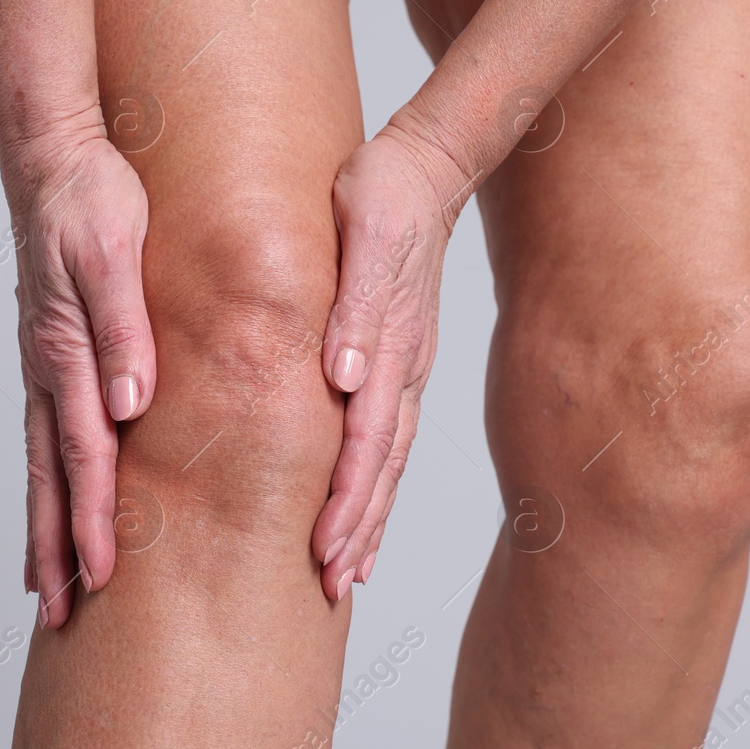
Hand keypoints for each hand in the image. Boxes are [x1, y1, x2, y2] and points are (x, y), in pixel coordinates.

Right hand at [6, 121, 156, 628]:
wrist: (56, 156)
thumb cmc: (90, 199)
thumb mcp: (113, 256)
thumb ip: (122, 330)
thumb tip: (130, 405)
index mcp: (66, 351)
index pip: (83, 453)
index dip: (93, 518)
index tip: (102, 576)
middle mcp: (49, 367)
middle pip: (50, 476)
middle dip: (57, 547)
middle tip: (59, 612)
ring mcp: (45, 363)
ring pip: (42, 462)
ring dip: (45, 524)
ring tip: (46, 581)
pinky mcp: (52, 352)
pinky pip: (47, 431)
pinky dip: (48, 479)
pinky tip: (57, 499)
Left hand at [313, 117, 472, 599]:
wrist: (424, 164)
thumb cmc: (384, 194)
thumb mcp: (365, 235)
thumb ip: (354, 308)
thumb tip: (342, 377)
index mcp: (391, 345)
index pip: (366, 440)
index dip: (346, 501)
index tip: (325, 550)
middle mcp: (405, 368)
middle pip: (382, 467)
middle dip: (358, 529)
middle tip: (332, 584)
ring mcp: (408, 367)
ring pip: (389, 460)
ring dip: (370, 517)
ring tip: (351, 570)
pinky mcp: (400, 360)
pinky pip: (390, 436)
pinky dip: (378, 482)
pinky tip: (365, 508)